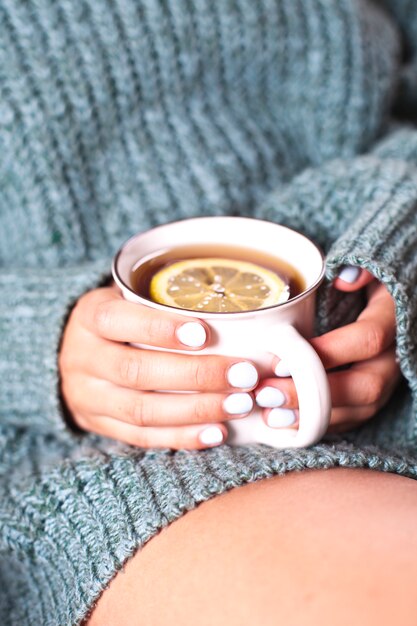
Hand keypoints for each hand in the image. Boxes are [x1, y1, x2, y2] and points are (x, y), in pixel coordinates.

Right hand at [59, 285, 258, 449]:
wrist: (78, 355)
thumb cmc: (123, 320)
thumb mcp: (131, 299)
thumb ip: (167, 303)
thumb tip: (239, 315)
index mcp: (89, 317)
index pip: (117, 320)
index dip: (160, 329)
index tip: (205, 334)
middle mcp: (83, 358)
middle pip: (136, 371)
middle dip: (196, 375)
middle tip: (243, 374)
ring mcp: (88, 397)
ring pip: (141, 410)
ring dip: (196, 409)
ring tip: (240, 404)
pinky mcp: (99, 425)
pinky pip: (141, 437)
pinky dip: (182, 437)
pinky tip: (217, 431)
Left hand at [254, 269, 400, 432]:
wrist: (382, 307)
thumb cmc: (364, 286)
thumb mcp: (368, 269)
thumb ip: (359, 269)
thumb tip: (344, 278)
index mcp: (392, 321)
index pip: (366, 340)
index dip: (326, 352)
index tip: (280, 360)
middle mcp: (394, 359)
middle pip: (364, 387)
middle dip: (313, 395)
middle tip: (266, 394)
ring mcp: (385, 383)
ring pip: (357, 411)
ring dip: (312, 418)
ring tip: (268, 414)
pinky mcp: (370, 400)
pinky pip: (349, 421)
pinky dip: (317, 425)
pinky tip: (283, 423)